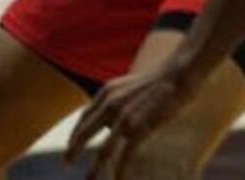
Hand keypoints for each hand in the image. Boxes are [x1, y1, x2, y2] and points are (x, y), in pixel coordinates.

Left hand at [65, 60, 200, 179]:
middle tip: (66, 165)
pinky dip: (120, 171)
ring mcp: (124, 117)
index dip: (75, 134)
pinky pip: (125, 156)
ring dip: (94, 169)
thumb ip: (119, 100)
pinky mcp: (139, 128)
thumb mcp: (130, 86)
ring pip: (103, 151)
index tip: (70, 146)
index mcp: (107, 92)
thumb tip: (114, 120)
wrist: (178, 73)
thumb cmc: (160, 80)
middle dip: (73, 151)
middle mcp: (111, 104)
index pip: (84, 117)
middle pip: (84, 133)